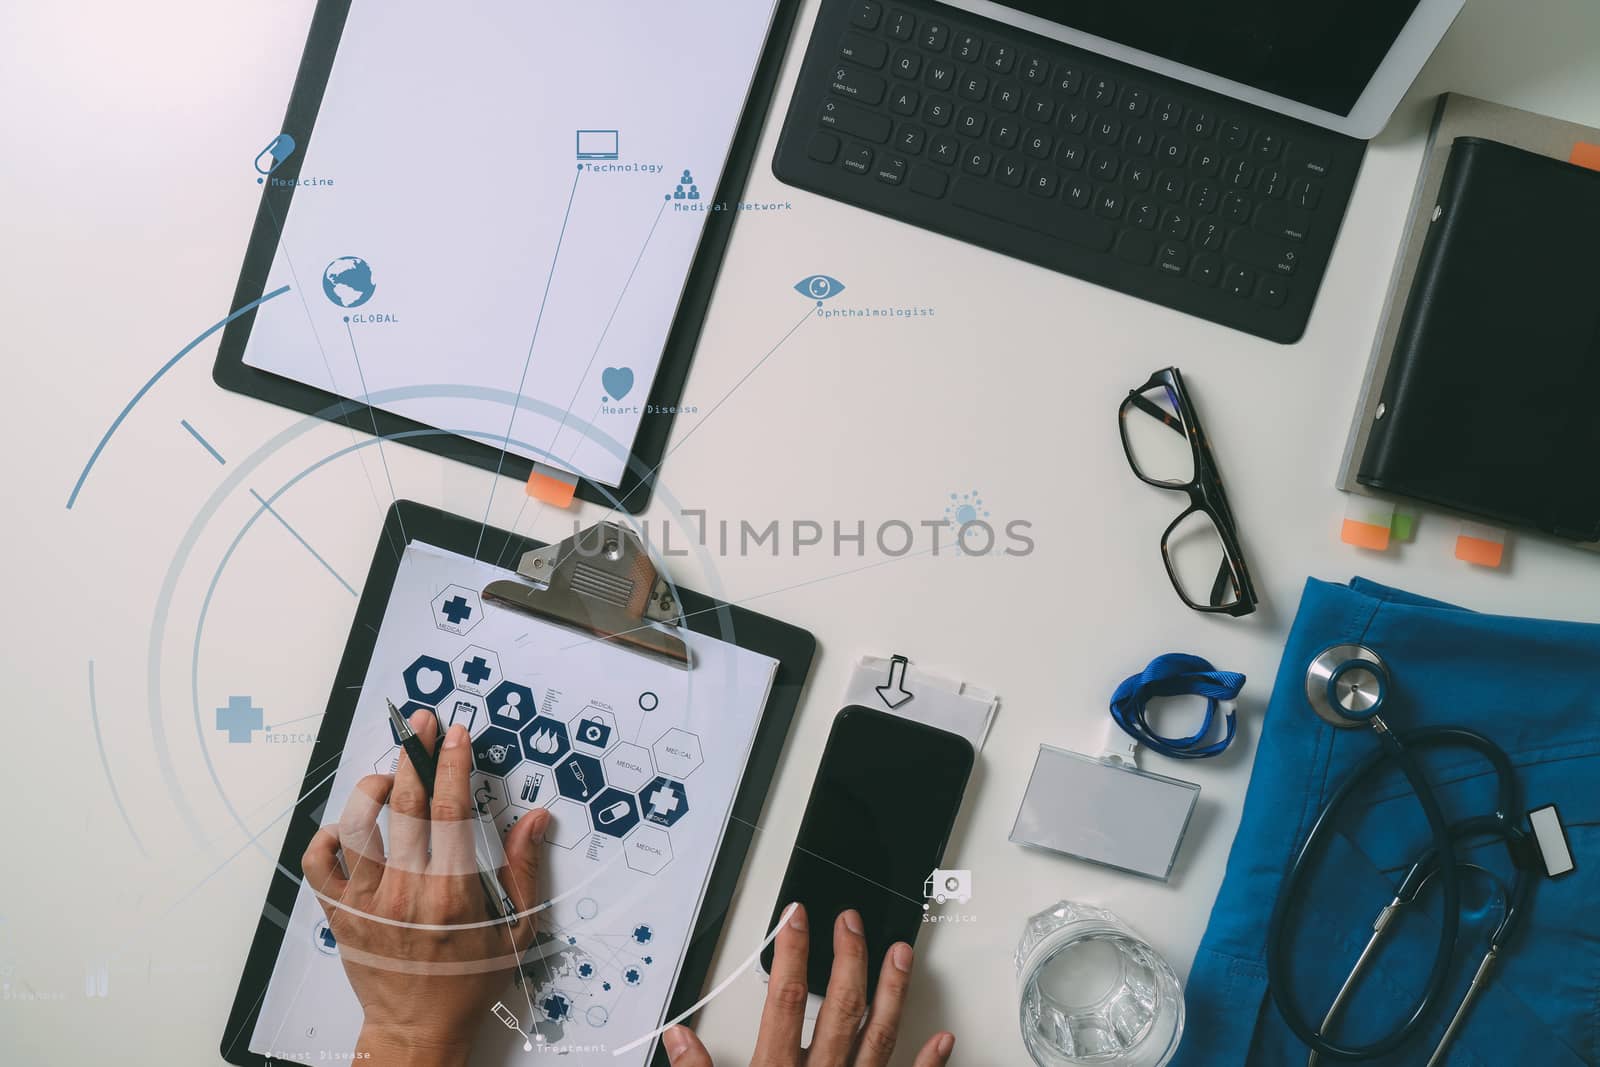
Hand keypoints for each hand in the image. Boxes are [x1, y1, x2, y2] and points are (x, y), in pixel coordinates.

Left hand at [301, 709, 549, 1066]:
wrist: (418, 1031)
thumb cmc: (468, 983)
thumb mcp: (516, 930)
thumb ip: (525, 869)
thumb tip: (536, 819)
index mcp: (451, 893)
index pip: (449, 810)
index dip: (452, 764)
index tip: (455, 735)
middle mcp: (405, 892)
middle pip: (405, 804)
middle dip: (414, 753)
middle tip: (421, 724)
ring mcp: (366, 902)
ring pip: (356, 825)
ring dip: (372, 789)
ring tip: (390, 777)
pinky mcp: (340, 914)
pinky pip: (320, 862)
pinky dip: (329, 834)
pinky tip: (352, 826)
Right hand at [664, 905, 954, 1066]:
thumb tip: (680, 1039)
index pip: (786, 1001)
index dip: (793, 953)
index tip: (798, 918)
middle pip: (840, 1008)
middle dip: (848, 957)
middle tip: (852, 921)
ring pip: (879, 1037)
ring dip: (892, 992)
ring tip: (901, 953)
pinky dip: (928, 1063)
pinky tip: (943, 1038)